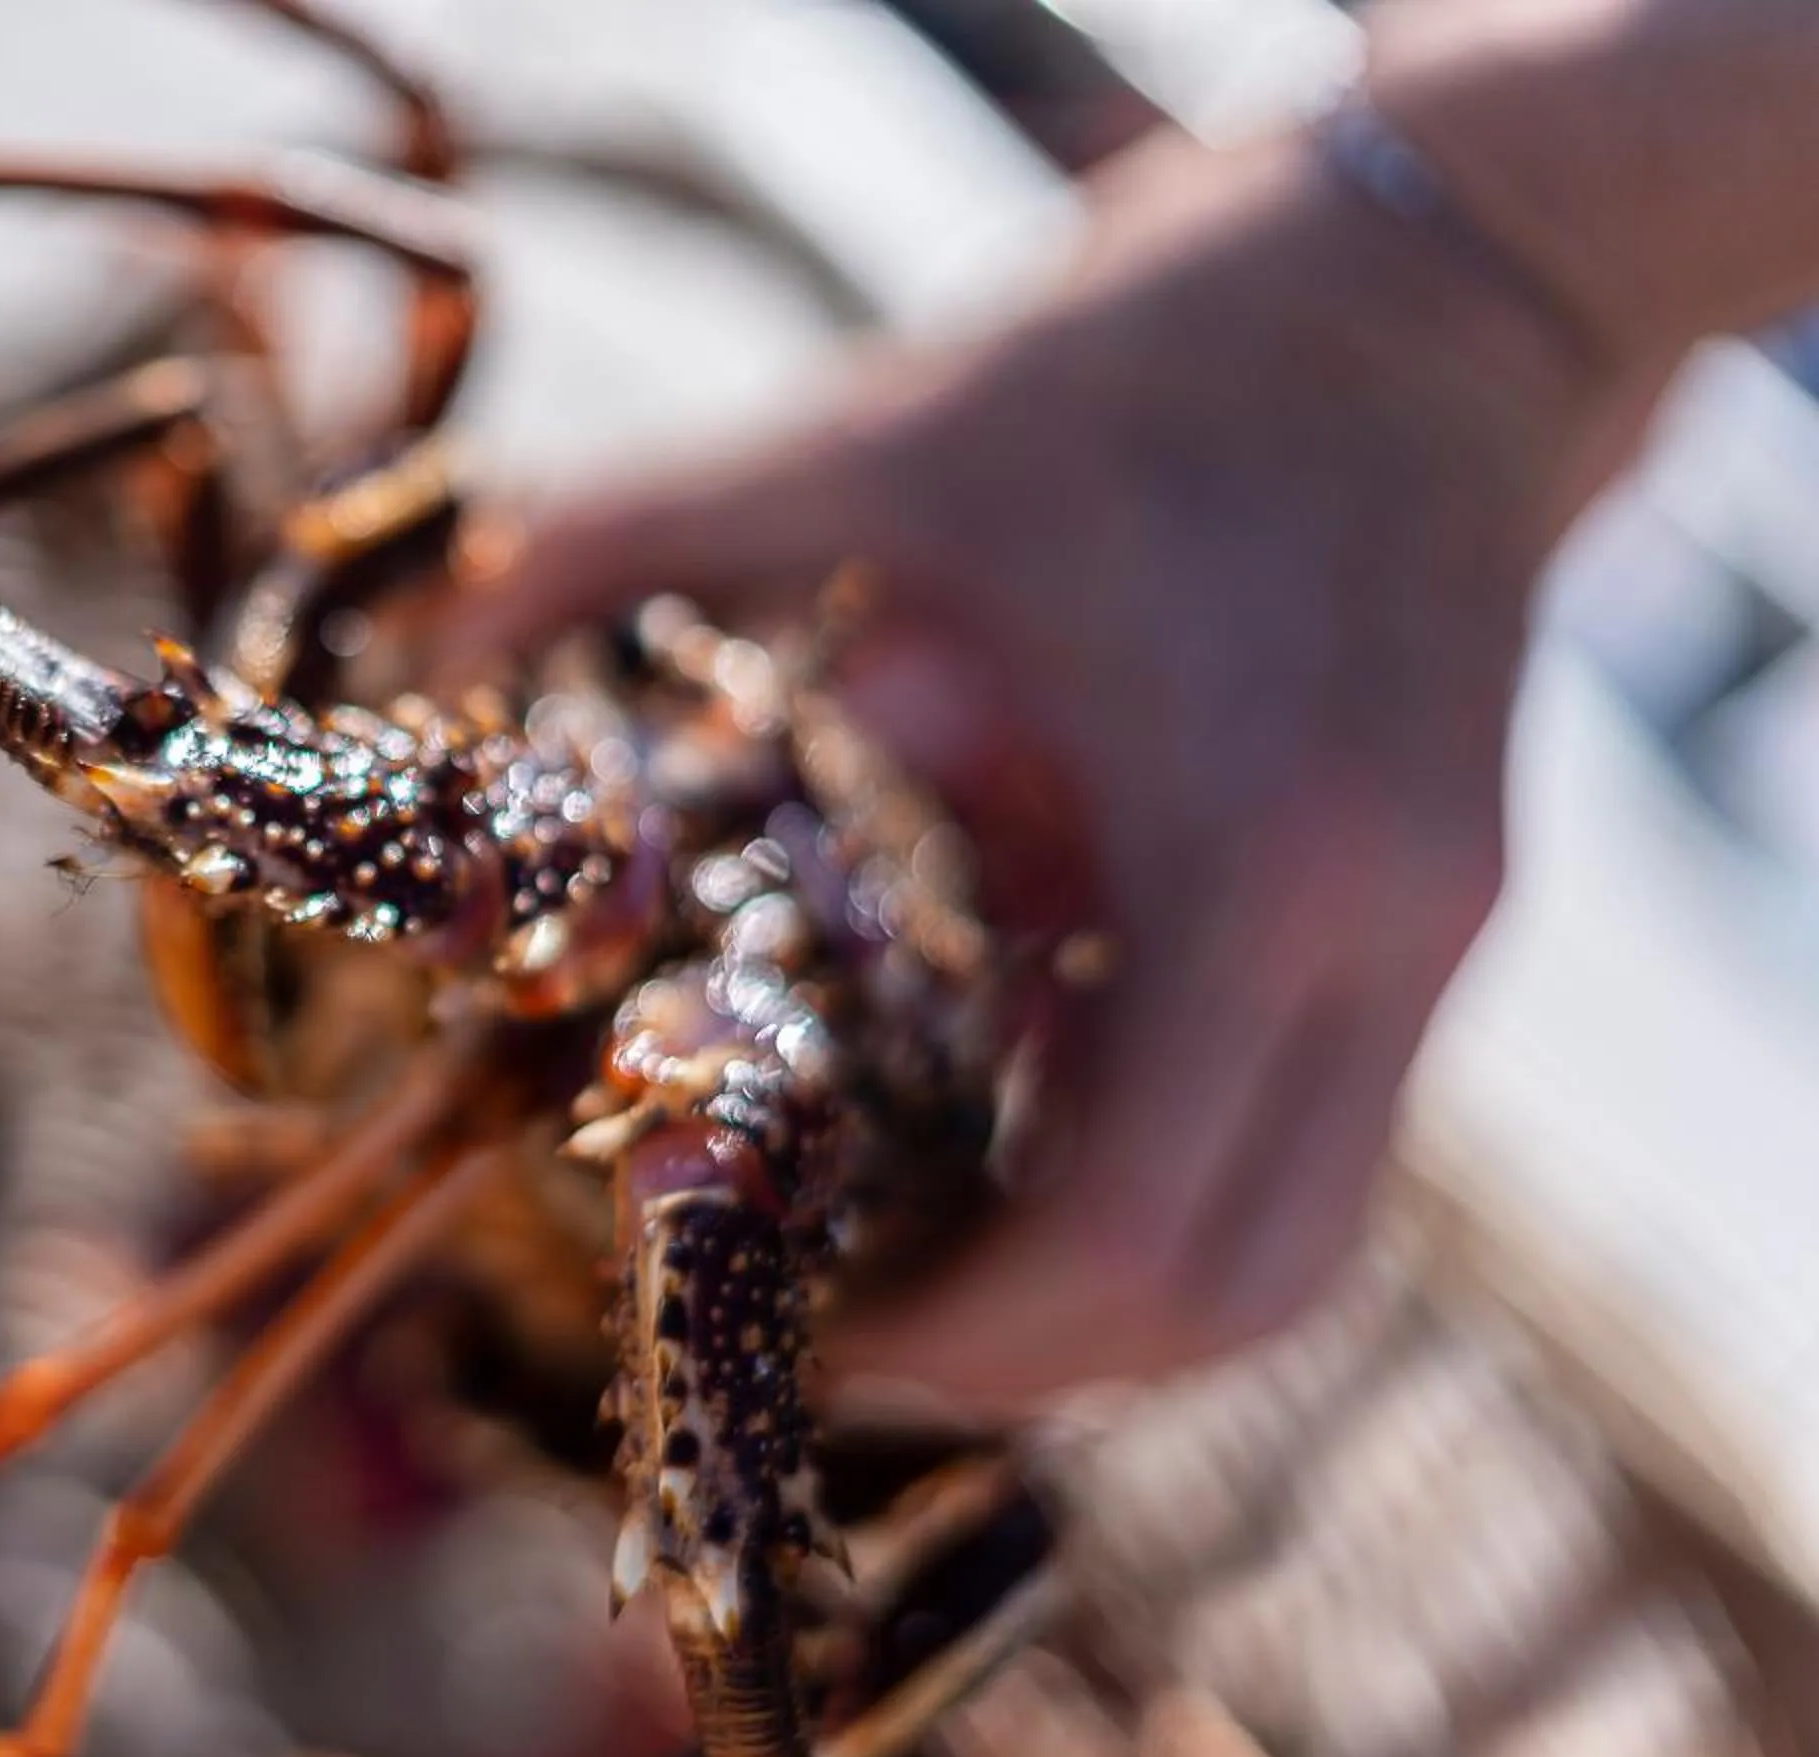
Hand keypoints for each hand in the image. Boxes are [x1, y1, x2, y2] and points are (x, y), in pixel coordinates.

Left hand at [450, 131, 1659, 1406]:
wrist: (1446, 276)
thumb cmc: (1150, 356)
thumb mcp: (882, 437)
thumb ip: (639, 525)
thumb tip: (430, 631)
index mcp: (1247, 853)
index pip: (1123, 1227)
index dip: (956, 1335)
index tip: (804, 1333)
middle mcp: (1382, 933)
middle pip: (1235, 1294)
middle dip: (1028, 1361)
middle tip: (844, 1344)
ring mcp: (1438, 939)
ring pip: (1297, 1250)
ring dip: (1110, 1303)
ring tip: (925, 1281)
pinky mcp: (1442, 919)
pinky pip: (1314, 1148)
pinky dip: (1163, 1191)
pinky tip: (1011, 1135)